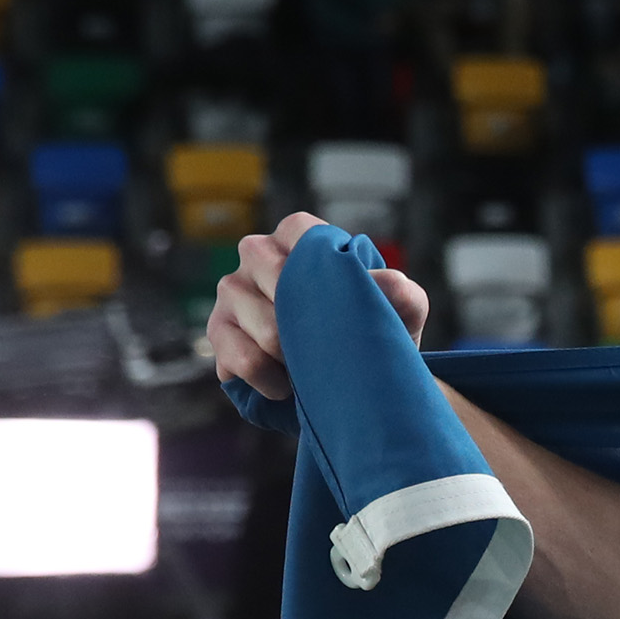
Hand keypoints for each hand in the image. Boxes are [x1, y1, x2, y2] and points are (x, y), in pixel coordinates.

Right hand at [208, 212, 431, 402]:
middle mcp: (257, 256)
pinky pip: (242, 359)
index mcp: (298, 239)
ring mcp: (232, 292)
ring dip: (297, 359)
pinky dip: (271, 381)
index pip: (299, 231)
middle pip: (277, 280)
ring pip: (265, 328)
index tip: (347, 302)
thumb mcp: (399, 315)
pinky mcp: (218, 332)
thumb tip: (387, 283)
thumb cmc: (372, 334)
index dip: (324, 268)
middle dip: (314, 325)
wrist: (350, 385)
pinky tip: (287, 387)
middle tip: (337, 346)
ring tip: (315, 368)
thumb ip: (401, 294)